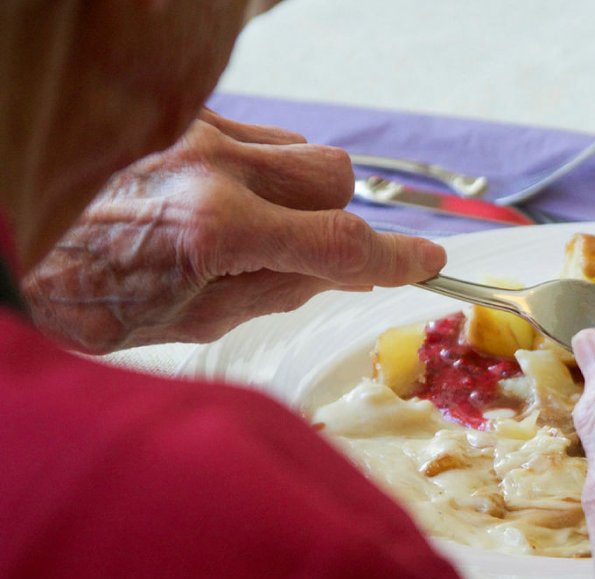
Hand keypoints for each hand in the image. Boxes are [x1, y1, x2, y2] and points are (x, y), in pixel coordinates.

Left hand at [21, 108, 444, 351]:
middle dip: (340, 217)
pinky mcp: (168, 119)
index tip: (429, 264)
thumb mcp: (191, 321)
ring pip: (296, 148)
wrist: (4, 255)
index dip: (399, 259)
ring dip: (297, 190)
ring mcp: (187, 133)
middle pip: (336, 174)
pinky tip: (217, 200)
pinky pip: (250, 133)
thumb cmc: (84, 302)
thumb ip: (277, 290)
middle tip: (316, 255)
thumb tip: (341, 272)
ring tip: (255, 228)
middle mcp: (208, 168)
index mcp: (217, 232)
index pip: (343, 242)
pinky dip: (255, 169)